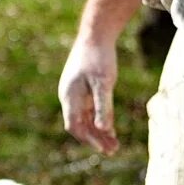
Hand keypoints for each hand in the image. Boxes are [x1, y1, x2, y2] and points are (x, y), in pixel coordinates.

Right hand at [57, 38, 119, 154]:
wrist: (95, 34)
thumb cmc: (99, 57)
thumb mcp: (104, 82)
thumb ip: (102, 106)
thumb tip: (102, 128)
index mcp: (69, 96)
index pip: (75, 126)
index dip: (89, 139)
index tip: (104, 149)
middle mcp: (69, 97)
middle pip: (80, 125)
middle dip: (95, 139)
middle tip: (113, 150)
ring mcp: (75, 94)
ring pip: (84, 119)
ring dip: (98, 132)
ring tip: (114, 144)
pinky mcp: (82, 89)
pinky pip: (88, 111)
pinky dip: (99, 121)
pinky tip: (110, 129)